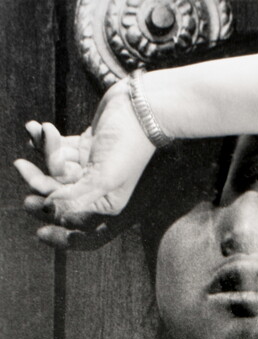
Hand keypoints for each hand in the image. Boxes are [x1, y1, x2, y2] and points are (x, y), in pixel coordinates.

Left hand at [14, 79, 155, 247]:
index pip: (71, 215)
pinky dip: (47, 140)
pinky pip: (60, 149)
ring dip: (44, 149)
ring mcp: (91, 167)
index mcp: (105, 203)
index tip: (29, 203)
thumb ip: (76, 198)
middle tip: (20, 166)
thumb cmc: (128, 146)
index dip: (48, 212)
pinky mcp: (86, 147)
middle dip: (38, 178)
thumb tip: (49, 211)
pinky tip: (37, 127)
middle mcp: (98, 189)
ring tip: (39, 130)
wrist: (142, 108)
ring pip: (56, 167)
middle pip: (58, 191)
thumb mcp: (103, 178)